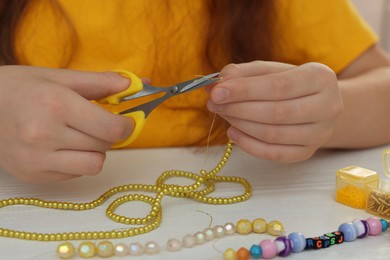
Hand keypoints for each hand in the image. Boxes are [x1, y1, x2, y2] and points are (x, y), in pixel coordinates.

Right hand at [0, 65, 133, 181]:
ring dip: (95, 151)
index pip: (110, 128)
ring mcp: (36, 159)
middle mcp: (44, 135)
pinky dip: (77, 161)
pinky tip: (61, 147)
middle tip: (95, 122)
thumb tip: (133, 85)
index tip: (126, 121)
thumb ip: (100, 82)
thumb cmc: (20, 88)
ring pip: (94, 165)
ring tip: (79, 137)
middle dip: (107, 134)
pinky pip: (74, 174)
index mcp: (55, 105)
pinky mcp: (32, 175)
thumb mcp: (59, 77)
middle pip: (104, 145)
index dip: (126, 126)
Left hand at [207, 61, 342, 161]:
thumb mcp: (268, 71)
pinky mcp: (307, 152)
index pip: (279, 86)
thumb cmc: (287, 83)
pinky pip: (274, 154)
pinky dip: (249, 145)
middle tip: (213, 103)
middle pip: (277, 113)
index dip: (245, 90)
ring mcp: (320, 133)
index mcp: (321, 77)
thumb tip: (214, 85)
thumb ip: (242, 74)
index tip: (216, 91)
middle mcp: (328, 107)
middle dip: (239, 108)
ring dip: (240, 124)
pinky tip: (233, 132)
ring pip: (274, 135)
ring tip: (222, 113)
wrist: (314, 103)